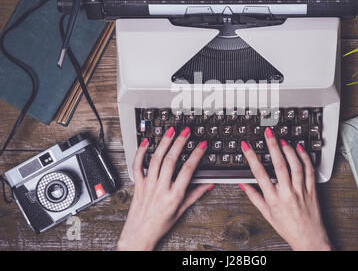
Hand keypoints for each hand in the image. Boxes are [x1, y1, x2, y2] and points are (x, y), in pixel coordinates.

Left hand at [117, 127, 213, 250]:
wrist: (139, 235)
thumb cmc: (160, 225)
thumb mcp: (181, 210)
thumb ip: (196, 194)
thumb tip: (209, 184)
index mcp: (174, 196)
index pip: (188, 170)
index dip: (196, 155)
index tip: (202, 145)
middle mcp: (160, 188)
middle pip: (171, 160)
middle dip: (180, 143)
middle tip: (186, 131)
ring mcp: (148, 185)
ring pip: (155, 159)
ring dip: (164, 143)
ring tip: (170, 131)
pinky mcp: (138, 185)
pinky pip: (137, 166)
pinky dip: (140, 153)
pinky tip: (146, 143)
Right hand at [239, 127, 331, 250]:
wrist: (309, 240)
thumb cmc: (288, 228)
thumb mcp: (267, 215)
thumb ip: (255, 197)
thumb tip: (243, 185)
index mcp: (274, 199)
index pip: (260, 174)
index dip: (252, 157)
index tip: (246, 146)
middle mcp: (288, 193)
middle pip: (279, 165)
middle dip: (272, 146)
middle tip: (268, 133)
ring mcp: (301, 191)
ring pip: (296, 165)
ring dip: (288, 149)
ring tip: (282, 139)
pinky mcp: (312, 190)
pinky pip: (310, 170)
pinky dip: (305, 157)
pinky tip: (299, 148)